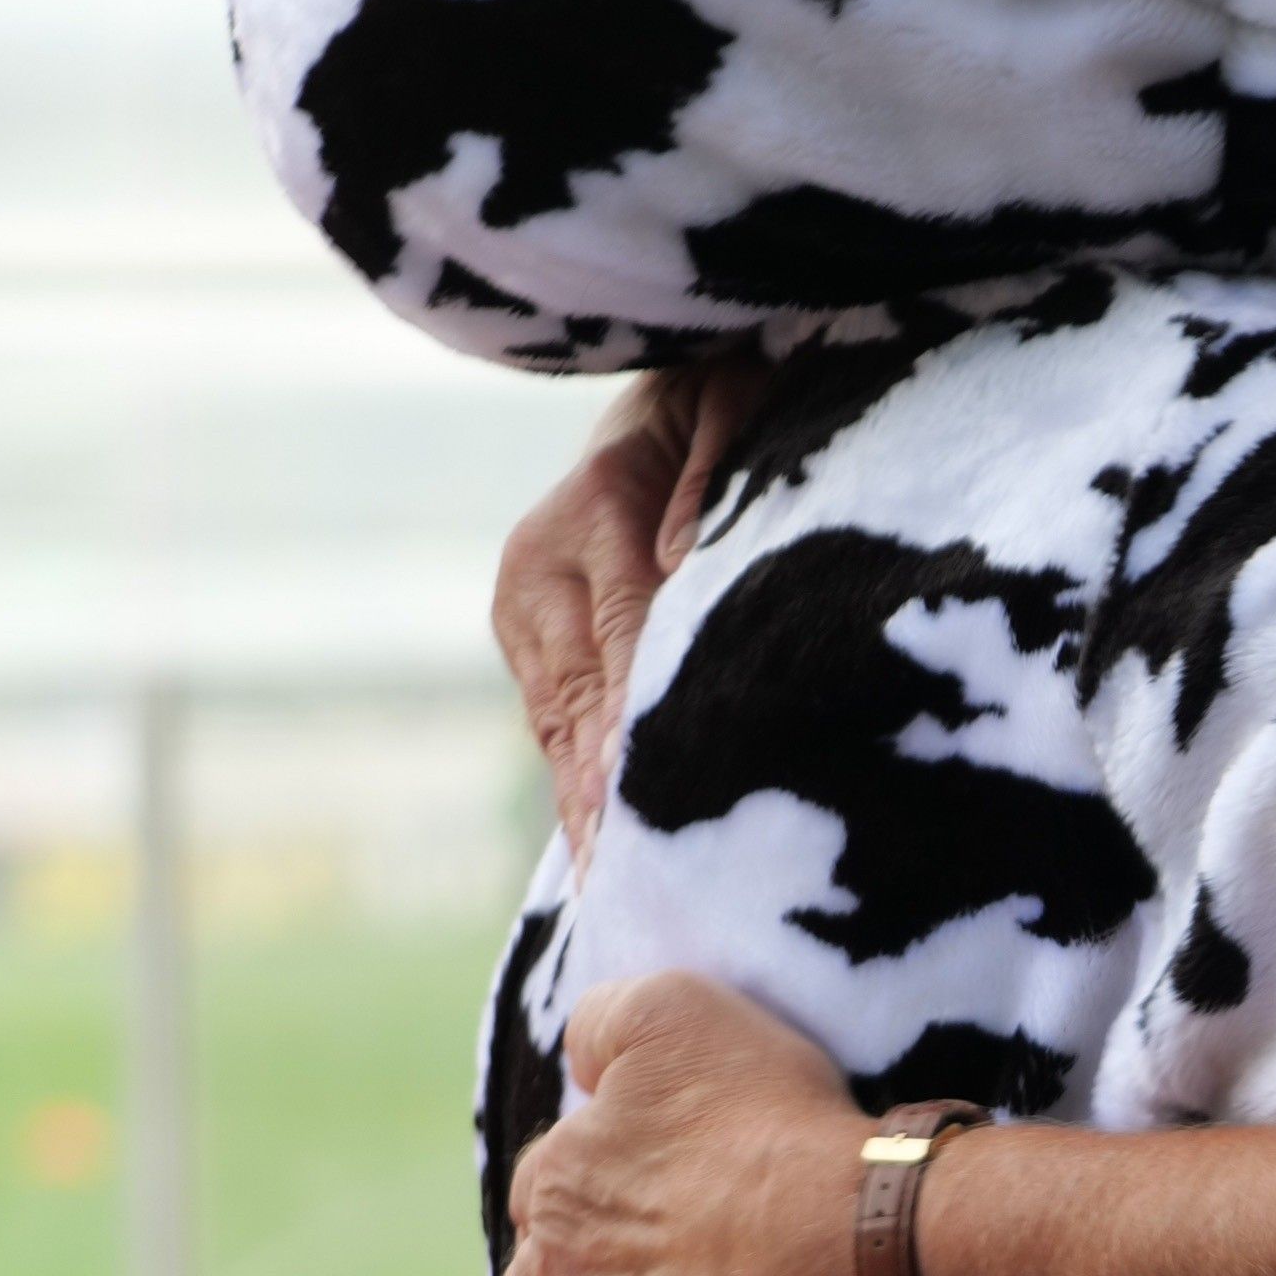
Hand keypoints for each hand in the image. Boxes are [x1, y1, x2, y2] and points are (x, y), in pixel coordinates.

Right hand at [491, 366, 757, 860]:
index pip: (625, 643)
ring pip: (563, 727)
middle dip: (609, 801)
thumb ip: (717, 480)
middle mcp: (545, 564)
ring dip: (591, 811)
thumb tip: (678, 565)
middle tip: (641, 892)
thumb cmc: (741, 389)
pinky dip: (586, 791)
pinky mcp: (533, 637)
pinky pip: (562, 726)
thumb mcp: (744, 408)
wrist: (689, 373)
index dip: (639, 736)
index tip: (657, 817)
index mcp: (598, 505)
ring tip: (619, 901)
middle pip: (581, 703)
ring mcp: (531, 605)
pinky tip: (609, 863)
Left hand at [504, 977, 875, 1275]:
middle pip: (535, 1270)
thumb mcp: (680, 1014)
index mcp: (560, 1176)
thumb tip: (576, 1062)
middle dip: (566, 1267)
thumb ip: (607, 1020)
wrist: (840, 1245)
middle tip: (627, 1265)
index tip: (633, 1187)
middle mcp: (557, 1263)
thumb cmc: (770, 1126)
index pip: (541, 1181)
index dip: (585, 1181)